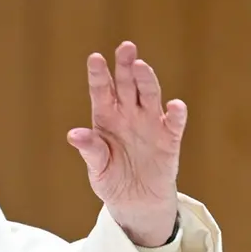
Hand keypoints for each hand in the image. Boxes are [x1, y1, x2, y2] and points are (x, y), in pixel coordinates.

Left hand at [67, 40, 185, 246]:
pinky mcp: (169, 140)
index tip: (95, 58)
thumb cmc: (112, 179)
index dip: (98, 74)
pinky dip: (175, 115)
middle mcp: (129, 114)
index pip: (102, 90)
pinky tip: (175, 105)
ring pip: (149, 95)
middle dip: (126, 66)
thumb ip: (90, 149)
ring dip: (147, 80)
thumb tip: (74, 135)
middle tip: (126, 48)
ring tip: (142, 67)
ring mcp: (150, 124)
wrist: (135, 203)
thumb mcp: (97, 168)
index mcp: (106, 117)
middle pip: (127, 84)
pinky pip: (173, 124)